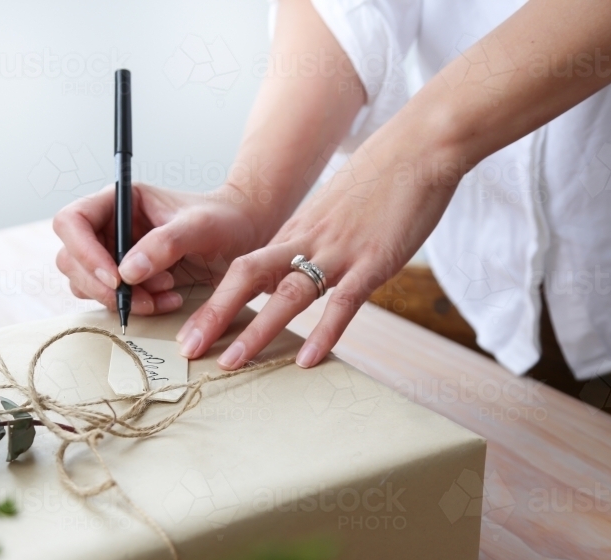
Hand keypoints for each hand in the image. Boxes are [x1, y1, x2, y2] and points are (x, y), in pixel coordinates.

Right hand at [53, 183, 272, 315]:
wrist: (242, 236)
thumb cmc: (222, 219)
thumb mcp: (199, 226)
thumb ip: (164, 244)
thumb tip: (126, 273)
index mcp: (118, 200)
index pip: (72, 221)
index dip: (83, 251)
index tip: (116, 277)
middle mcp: (108, 226)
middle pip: (72, 259)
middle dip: (104, 286)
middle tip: (143, 298)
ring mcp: (112, 253)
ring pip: (86, 284)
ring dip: (121, 299)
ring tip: (164, 293)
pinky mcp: (125, 278)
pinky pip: (111, 299)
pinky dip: (136, 306)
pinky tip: (167, 299)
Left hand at [177, 131, 461, 369]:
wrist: (421, 146)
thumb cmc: (381, 180)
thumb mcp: (332, 211)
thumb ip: (310, 243)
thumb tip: (293, 274)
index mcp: (295, 232)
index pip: (242, 269)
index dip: (214, 300)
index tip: (194, 330)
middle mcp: (307, 240)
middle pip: (246, 277)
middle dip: (214, 314)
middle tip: (189, 347)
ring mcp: (339, 251)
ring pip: (287, 294)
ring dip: (256, 330)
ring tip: (231, 362)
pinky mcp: (373, 261)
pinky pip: (343, 303)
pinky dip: (323, 333)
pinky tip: (307, 360)